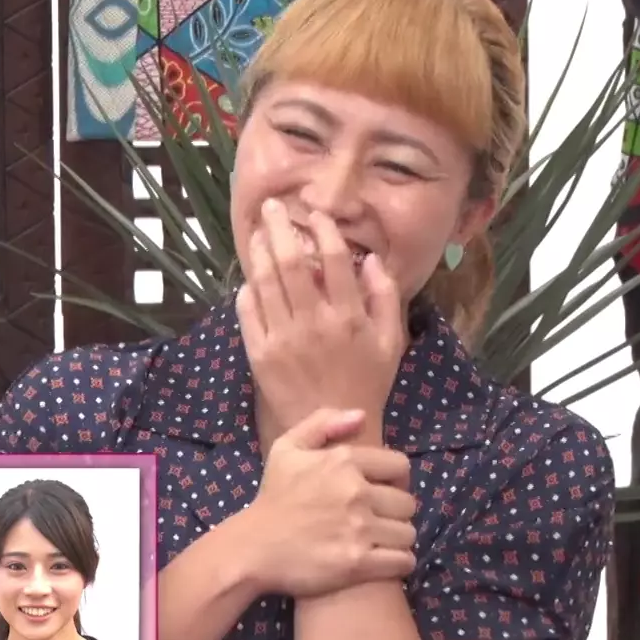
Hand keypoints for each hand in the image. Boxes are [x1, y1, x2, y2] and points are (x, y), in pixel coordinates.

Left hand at [239, 199, 406, 436]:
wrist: (334, 432)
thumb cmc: (368, 383)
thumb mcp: (392, 341)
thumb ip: (385, 297)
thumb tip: (371, 259)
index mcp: (348, 316)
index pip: (333, 259)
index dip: (323, 230)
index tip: (315, 215)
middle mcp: (313, 322)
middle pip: (290, 263)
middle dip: (279, 228)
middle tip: (271, 207)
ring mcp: (282, 338)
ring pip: (265, 282)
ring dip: (259, 252)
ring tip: (258, 233)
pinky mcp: (260, 354)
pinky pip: (248, 313)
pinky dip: (247, 290)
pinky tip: (250, 277)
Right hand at [242, 407, 419, 597]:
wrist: (251, 548)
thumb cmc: (273, 498)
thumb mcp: (287, 448)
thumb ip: (323, 423)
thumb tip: (361, 416)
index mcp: (344, 461)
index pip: (400, 466)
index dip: (395, 480)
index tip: (382, 492)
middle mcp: (356, 492)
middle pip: (407, 503)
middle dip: (396, 512)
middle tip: (380, 521)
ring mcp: (358, 529)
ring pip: (408, 533)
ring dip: (398, 539)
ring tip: (382, 542)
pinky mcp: (358, 563)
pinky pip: (403, 561)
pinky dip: (400, 563)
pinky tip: (386, 561)